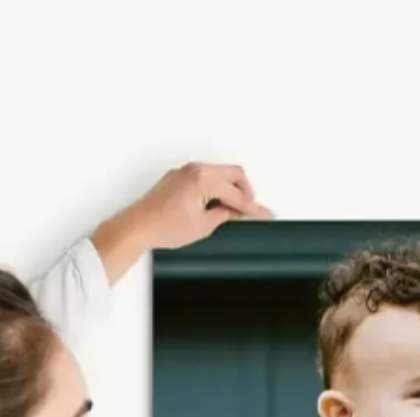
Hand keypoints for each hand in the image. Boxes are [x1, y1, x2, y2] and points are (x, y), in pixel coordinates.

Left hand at [128, 161, 272, 248]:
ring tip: (235, 209)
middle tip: (251, 210)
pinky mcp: (178, 177)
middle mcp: (195, 169)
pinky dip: (216, 187)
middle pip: (235, 174)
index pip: (238, 194)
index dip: (254, 208)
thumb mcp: (205, 225)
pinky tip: (217, 203)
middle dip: (246, 192)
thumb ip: (226, 214)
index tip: (264, 215)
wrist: (139, 226)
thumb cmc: (163, 226)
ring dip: (231, 188)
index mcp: (203, 179)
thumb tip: (237, 212)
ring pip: (220, 173)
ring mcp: (185, 171)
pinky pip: (205, 176)